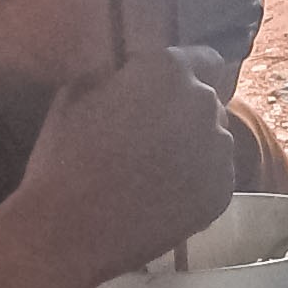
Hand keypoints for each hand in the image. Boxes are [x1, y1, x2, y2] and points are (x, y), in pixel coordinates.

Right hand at [16, 40, 243, 287]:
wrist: (70, 229)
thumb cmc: (65, 155)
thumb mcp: (78, 90)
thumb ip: (119, 74)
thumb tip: (131, 75)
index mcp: (169, 70)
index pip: (204, 59)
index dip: (185, 75)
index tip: (169, 92)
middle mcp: (204, 104)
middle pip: (207, 102)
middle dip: (185, 113)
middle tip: (151, 138)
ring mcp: (218, 151)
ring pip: (214, 141)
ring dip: (193, 149)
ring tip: (155, 172)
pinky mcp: (222, 193)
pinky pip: (215, 178)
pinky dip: (197, 184)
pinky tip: (164, 197)